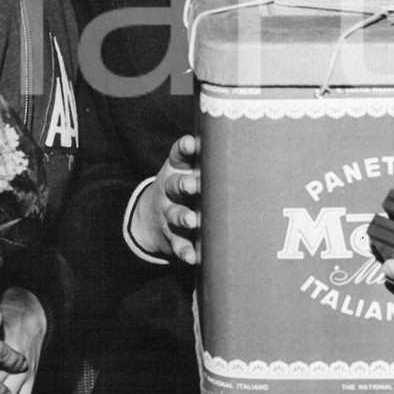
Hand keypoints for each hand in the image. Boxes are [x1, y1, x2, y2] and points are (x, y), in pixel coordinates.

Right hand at [131, 134, 201, 264]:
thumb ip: (207, 158)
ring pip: (174, 215)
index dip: (183, 148)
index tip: (191, 142)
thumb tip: (243, 137)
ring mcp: (168, 214)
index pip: (177, 156)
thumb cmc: (183, 188)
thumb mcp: (186, 170)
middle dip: (183, 184)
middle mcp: (169, 191)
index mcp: (175, 170)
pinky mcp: (172, 237)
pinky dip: (184, 251)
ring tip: (192, 220)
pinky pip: (177, 245)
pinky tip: (192, 256)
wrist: (150, 220)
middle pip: (174, 185)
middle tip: (193, 184)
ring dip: (183, 217)